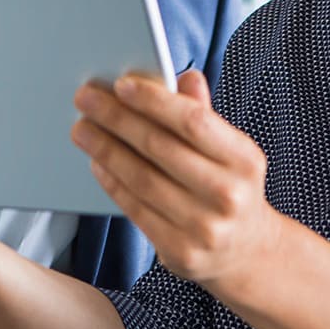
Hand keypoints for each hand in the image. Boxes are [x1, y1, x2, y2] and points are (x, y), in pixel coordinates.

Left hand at [72, 71, 276, 288]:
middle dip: (117, 118)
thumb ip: (205, 116)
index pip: (193, 121)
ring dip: (106, 149)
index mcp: (245, 160)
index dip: (154, 100)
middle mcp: (228, 195)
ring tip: (83, 129)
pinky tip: (98, 162)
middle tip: (86, 99)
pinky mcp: (180, 251)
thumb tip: (185, 77)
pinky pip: (135, 209)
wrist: (246, 251)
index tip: (121, 84)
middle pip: (160, 147)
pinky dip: (112, 182)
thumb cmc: (230, 188)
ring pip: (142, 179)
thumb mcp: (231, 152)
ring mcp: (204, 227)